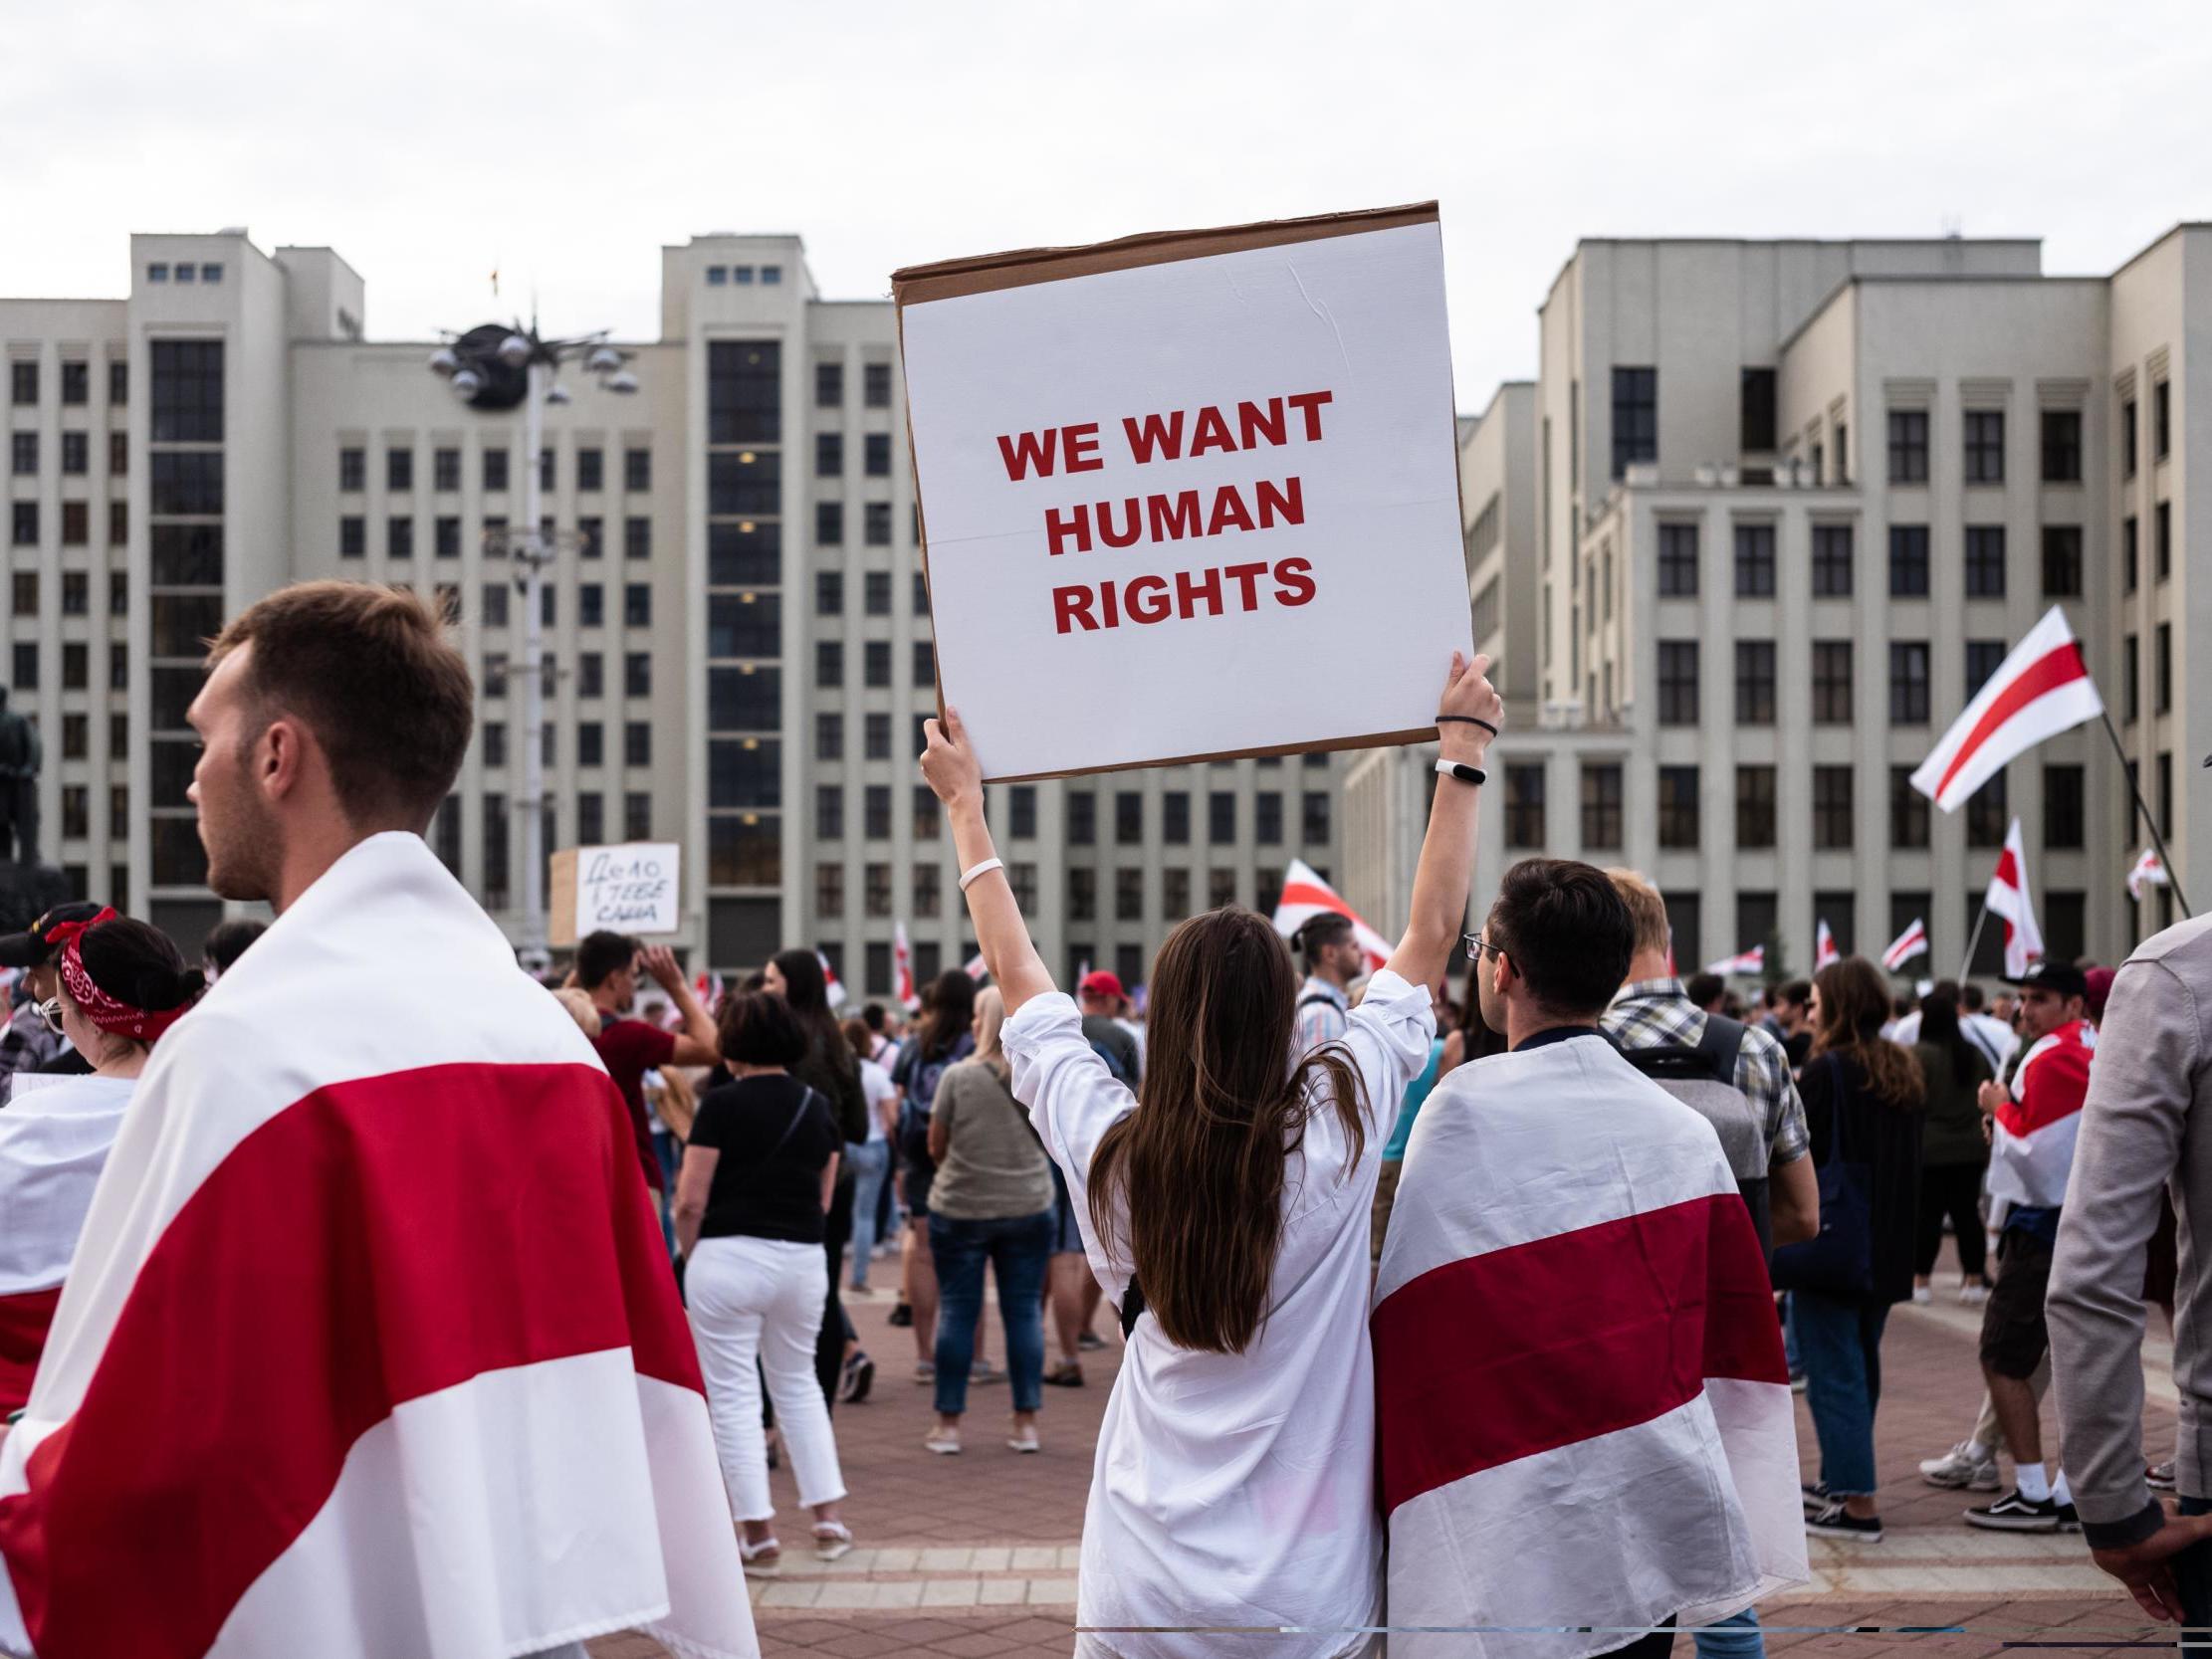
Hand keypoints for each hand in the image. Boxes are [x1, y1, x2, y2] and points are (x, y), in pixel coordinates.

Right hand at [639, 945, 683, 993]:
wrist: (675, 988)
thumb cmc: (666, 982)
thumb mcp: (656, 976)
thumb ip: (653, 969)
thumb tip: (651, 960)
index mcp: (652, 972)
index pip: (644, 963)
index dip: (640, 956)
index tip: (639, 951)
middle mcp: (658, 970)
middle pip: (651, 958)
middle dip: (649, 950)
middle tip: (650, 946)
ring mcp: (665, 968)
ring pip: (660, 956)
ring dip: (658, 949)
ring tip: (659, 946)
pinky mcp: (672, 967)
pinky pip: (669, 957)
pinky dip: (667, 951)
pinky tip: (667, 948)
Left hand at [921, 707, 984, 811]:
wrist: (963, 801)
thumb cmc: (967, 774)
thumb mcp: (966, 748)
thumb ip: (956, 728)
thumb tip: (950, 710)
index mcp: (934, 745)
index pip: (929, 724)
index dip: (940, 724)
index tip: (950, 731)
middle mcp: (926, 755)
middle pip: (933, 740)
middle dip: (945, 742)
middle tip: (960, 752)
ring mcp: (925, 767)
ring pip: (933, 753)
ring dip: (943, 755)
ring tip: (958, 765)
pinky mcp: (928, 777)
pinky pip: (933, 765)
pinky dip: (942, 766)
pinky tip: (953, 773)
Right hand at [1436, 652, 1502, 764]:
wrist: (1463, 744)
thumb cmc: (1450, 719)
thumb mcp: (1447, 695)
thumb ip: (1455, 673)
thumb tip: (1458, 655)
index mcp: (1473, 681)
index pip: (1482, 660)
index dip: (1477, 663)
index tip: (1470, 670)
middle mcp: (1487, 688)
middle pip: (1483, 680)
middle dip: (1475, 686)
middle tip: (1464, 701)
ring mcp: (1495, 701)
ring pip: (1488, 694)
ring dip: (1481, 700)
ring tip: (1470, 714)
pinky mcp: (1500, 713)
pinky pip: (1493, 707)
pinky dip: (1487, 711)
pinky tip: (1477, 720)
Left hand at [1977, 1080, 2006, 1117]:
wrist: (2003, 1112)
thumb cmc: (2004, 1100)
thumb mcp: (2004, 1088)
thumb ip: (1999, 1084)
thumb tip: (1997, 1084)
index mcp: (1985, 1089)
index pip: (1985, 1082)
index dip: (1990, 1083)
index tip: (1993, 1084)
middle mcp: (1981, 1095)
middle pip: (1982, 1089)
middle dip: (1987, 1088)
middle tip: (1993, 1089)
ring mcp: (1981, 1101)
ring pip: (1982, 1095)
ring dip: (1986, 1094)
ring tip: (1994, 1096)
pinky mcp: (1982, 1107)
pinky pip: (1983, 1102)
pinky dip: (1986, 1101)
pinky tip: (1992, 1102)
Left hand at [2091, 1512, 2211, 1620]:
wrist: (2119, 1533)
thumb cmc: (2156, 1530)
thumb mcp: (2189, 1527)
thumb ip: (2208, 1525)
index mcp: (2170, 1542)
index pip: (2185, 1559)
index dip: (2194, 1571)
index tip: (2204, 1581)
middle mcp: (2157, 1554)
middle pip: (2173, 1577)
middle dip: (2184, 1593)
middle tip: (2195, 1606)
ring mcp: (2143, 1565)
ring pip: (2160, 1588)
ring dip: (2171, 1604)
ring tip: (2182, 1618)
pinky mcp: (2130, 1576)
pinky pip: (2143, 1595)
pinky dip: (2152, 1606)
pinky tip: (2164, 1616)